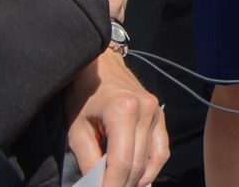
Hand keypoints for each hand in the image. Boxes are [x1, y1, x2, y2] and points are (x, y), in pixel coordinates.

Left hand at [65, 49, 168, 186]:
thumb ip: (89, 159)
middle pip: (138, 163)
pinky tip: (138, 178)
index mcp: (124, 112)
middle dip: (123, 185)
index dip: (112, 186)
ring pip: (153, 159)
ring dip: (138, 180)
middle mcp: (146, 111)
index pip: (122, 162)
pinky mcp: (160, 114)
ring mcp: (157, 111)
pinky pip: (162, 148)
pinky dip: (152, 167)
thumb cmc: (84, 94)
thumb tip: (97, 184)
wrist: (100, 65)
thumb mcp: (77, 129)